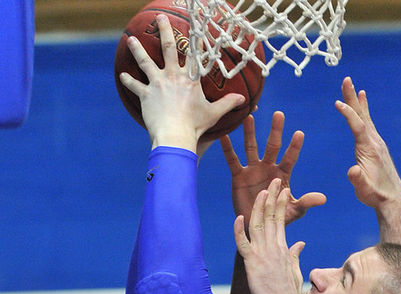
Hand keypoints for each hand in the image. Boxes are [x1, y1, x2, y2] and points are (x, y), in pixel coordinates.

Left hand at [119, 14, 243, 150]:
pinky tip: (122, 75)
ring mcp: (156, 84)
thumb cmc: (195, 125)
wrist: (175, 135)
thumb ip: (228, 103)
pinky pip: (135, 85)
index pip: (193, 54)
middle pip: (167, 48)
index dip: (194, 39)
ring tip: (130, 39)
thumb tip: (244, 99)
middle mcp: (172, 76)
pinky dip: (128, 80)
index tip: (193, 25)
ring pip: (145, 61)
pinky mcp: (145, 95)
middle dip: (164, 31)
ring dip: (137, 49)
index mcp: (190, 79)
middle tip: (160, 18)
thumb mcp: (214, 113)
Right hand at [221, 112, 325, 226]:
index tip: (299, 133)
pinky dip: (228, 148)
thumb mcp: (293, 210)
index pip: (290, 157)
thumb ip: (306, 202)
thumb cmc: (278, 218)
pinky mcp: (239, 176)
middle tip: (279, 114)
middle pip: (273, 146)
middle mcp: (268, 168)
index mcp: (283, 174)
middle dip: (276, 130)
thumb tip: (324, 199)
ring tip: (249, 117)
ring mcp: (253, 170)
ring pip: (252, 147)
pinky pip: (233, 160)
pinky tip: (223, 135)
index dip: (294, 146)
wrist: (257, 226)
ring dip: (250, 133)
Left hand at [234, 178, 305, 293]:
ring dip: (260, 207)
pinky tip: (237, 218)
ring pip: (259, 225)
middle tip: (274, 180)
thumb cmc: (290, 292)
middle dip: (273, 197)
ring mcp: (263, 254)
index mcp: (283, 248)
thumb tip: (300, 243)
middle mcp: (273, 247)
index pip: (282, 220)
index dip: (281, 203)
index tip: (283, 190)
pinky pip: (244, 244)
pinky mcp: (253, 263)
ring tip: (262, 191)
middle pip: (272, 217)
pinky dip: (239, 231)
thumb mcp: (294, 269)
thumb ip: (295, 254)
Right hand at [334, 77, 400, 209]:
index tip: (337, 103)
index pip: (357, 126)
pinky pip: (367, 124)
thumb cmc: (375, 195)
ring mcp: (376, 143)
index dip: (348, 114)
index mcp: (369, 149)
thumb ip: (358, 179)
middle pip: (362, 115)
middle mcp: (374, 141)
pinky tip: (362, 106)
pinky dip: (363, 112)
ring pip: (365, 118)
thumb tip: (352, 171)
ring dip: (357, 102)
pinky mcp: (376, 146)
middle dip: (352, 98)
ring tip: (354, 88)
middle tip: (346, 79)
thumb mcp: (363, 190)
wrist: (392, 198)